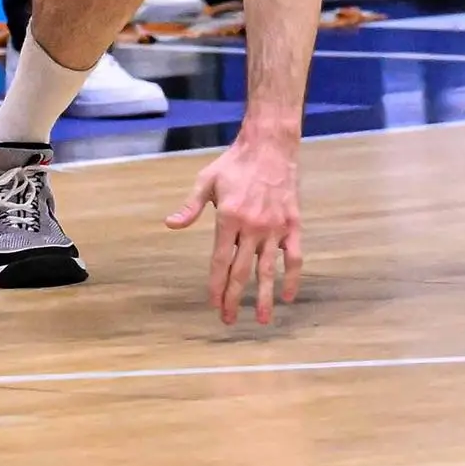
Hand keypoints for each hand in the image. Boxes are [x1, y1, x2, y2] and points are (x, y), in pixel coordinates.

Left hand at [166, 132, 301, 326]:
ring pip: (268, 270)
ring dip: (264, 297)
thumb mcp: (206, 180)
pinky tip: (289, 295)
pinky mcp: (293, 225)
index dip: (215, 286)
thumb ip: (190, 206)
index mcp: (228, 218)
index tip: (213, 304)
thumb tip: (170, 224)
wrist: (270, 145)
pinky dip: (292, 277)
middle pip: (241, 272)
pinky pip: (294, 257)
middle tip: (228, 320)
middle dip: (233, 298)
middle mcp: (252, 227)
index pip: (220, 261)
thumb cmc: (235, 163)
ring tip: (260, 320)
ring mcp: (274, 228)